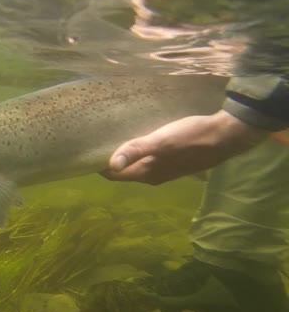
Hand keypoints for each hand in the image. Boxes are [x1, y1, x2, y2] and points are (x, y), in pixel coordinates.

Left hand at [100, 110, 268, 184]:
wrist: (226, 136)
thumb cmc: (191, 137)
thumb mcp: (161, 141)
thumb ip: (136, 151)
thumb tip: (110, 165)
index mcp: (147, 174)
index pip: (114, 174)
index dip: (99, 165)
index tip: (86, 152)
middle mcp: (153, 176)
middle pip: (124, 171)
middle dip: (109, 161)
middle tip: (96, 143)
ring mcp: (165, 170)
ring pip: (137, 165)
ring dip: (125, 156)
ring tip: (112, 139)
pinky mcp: (174, 161)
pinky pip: (149, 159)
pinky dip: (139, 152)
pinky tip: (138, 138)